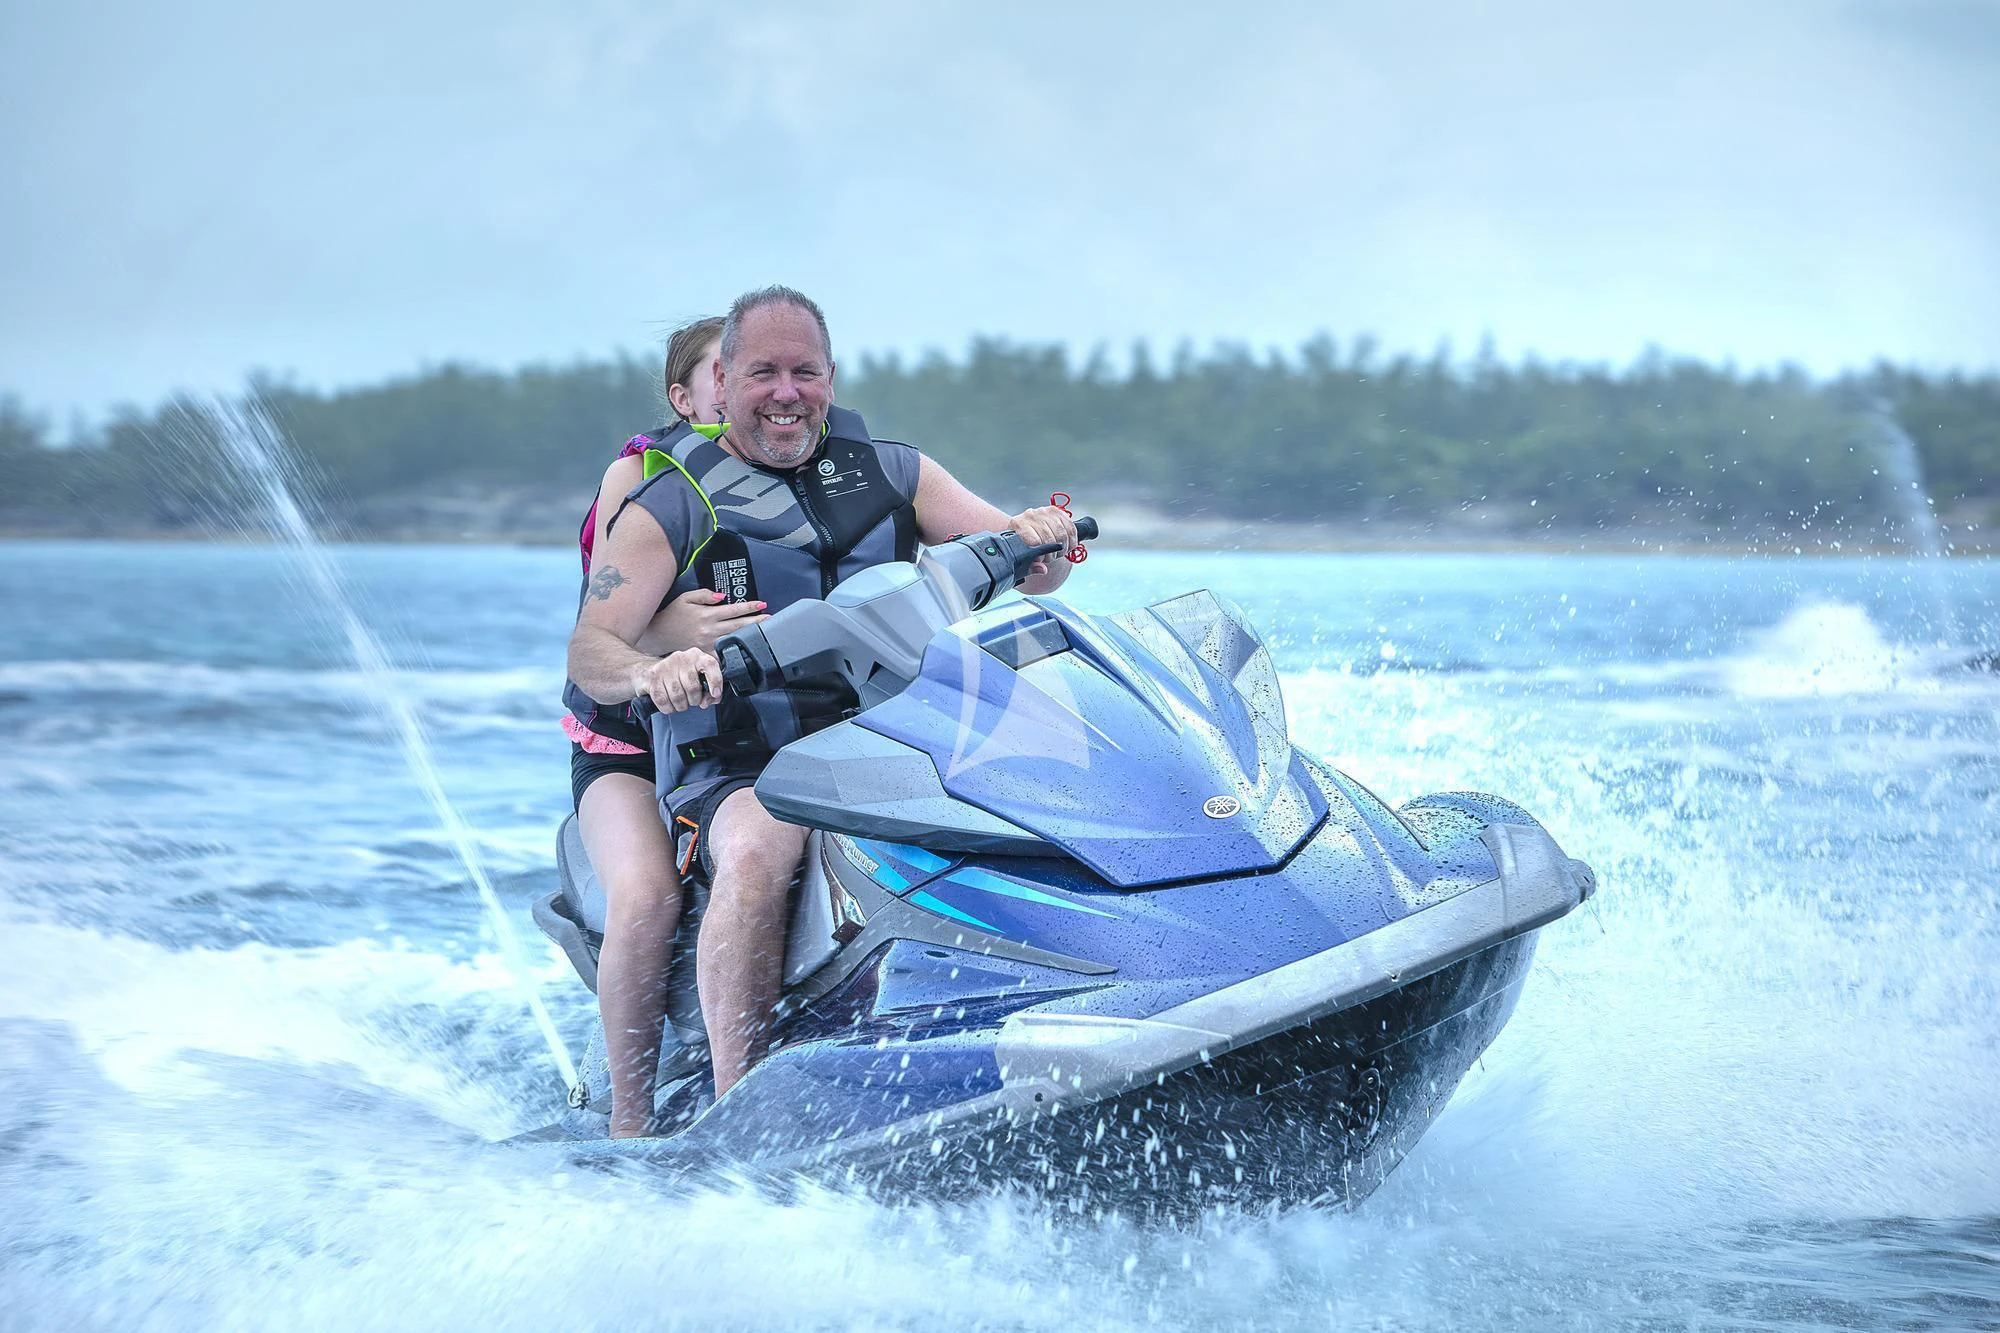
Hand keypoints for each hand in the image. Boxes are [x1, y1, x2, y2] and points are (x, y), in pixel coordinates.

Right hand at [636, 587, 768, 655]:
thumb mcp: (686, 598)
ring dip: (750, 636)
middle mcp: (709, 630)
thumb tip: (723, 597)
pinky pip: (722, 655)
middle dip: (756, 621)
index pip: (733, 610)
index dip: (749, 606)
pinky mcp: (705, 654)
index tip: (763, 604)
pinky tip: (746, 653)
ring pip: (734, 640)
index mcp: (707, 614)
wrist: (658, 635)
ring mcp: (708, 644)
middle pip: (738, 625)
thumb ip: (705, 595)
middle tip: (771, 619)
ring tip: (764, 634)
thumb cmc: (672, 615)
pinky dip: (734, 654)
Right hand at [637, 648, 722, 712]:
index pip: (710, 665)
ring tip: (680, 702)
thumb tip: (707, 701)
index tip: (715, 694)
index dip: (715, 681)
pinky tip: (669, 704)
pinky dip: (668, 708)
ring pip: (677, 696)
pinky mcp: (652, 677)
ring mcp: (665, 667)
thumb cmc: (680, 677)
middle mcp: (681, 658)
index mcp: (697, 656)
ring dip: (680, 706)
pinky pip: (663, 700)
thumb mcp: (699, 680)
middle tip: (691, 701)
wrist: (652, 671)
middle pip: (693, 687)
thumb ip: (709, 692)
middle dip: (694, 700)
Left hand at [1007, 505, 1077, 576]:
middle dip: (1052, 554)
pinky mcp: (1057, 512)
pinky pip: (1071, 529)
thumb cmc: (1020, 544)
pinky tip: (1066, 546)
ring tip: (1056, 553)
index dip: (1041, 554)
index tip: (1040, 560)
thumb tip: (1043, 569)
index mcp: (1019, 525)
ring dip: (1063, 549)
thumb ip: (1030, 566)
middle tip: (1048, 558)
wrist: (1022, 529)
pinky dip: (1072, 541)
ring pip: (1062, 535)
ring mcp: (1045, 512)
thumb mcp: (1020, 557)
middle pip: (1050, 539)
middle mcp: (1032, 516)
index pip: (1035, 541)